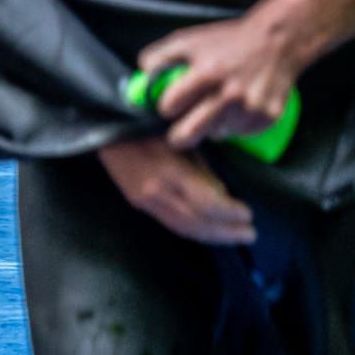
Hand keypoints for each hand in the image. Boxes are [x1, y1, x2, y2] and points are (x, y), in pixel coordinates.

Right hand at [97, 137, 255, 244]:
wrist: (104, 123)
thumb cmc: (148, 118)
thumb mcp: (181, 134)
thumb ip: (200, 164)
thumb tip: (221, 192)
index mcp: (168, 170)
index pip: (205, 202)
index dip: (228, 212)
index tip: (249, 214)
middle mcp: (154, 191)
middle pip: (196, 221)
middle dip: (225, 231)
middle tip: (251, 234)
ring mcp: (143, 200)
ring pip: (182, 228)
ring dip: (212, 236)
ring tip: (236, 236)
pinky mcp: (138, 202)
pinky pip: (170, 223)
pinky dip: (193, 230)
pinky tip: (209, 231)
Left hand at [136, 14, 303, 152]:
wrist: (278, 41)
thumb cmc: (230, 41)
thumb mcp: (191, 39)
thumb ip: (160, 56)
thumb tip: (139, 75)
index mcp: (207, 72)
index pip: (169, 106)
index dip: (166, 106)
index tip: (171, 105)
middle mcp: (229, 93)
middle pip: (188, 134)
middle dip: (178, 136)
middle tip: (179, 132)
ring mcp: (249, 108)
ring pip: (216, 135)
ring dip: (212, 125)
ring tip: (220, 105)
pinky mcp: (267, 118)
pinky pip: (240, 134)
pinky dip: (235, 125)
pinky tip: (239, 107)